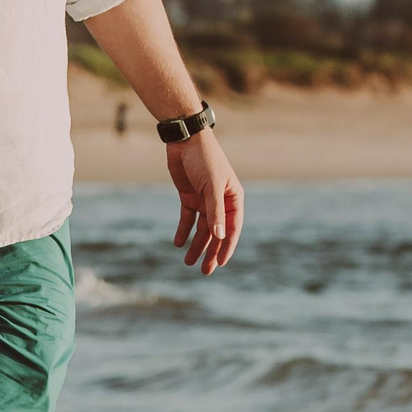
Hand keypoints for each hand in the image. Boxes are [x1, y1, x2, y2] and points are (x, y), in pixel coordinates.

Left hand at [165, 131, 241, 274]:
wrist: (185, 140)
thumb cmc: (204, 159)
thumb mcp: (211, 186)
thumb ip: (215, 211)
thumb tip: (219, 236)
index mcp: (233, 198)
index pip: (232, 228)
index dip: (226, 247)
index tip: (220, 263)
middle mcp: (221, 202)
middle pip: (217, 232)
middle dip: (211, 252)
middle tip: (205, 271)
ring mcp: (204, 200)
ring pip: (202, 229)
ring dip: (196, 245)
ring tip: (188, 262)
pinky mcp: (189, 197)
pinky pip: (187, 219)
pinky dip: (183, 231)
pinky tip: (178, 243)